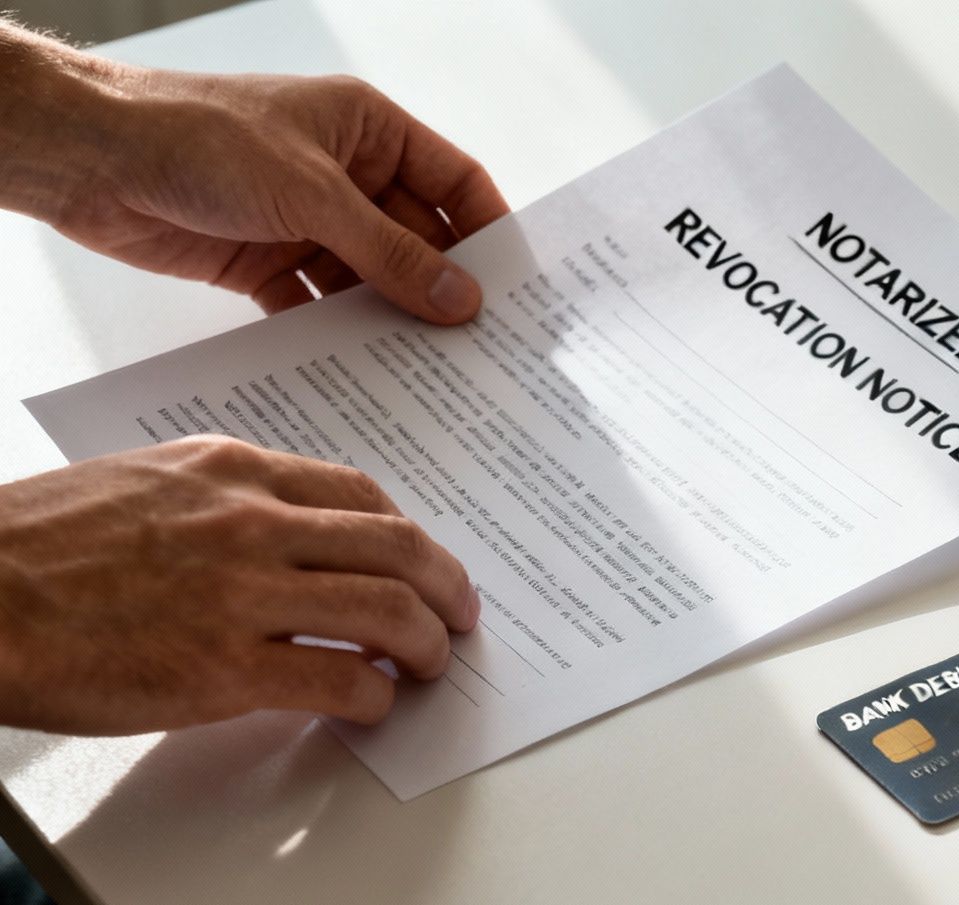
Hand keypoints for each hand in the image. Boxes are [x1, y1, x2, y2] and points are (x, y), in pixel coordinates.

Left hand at [0, 26, 509, 321]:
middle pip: (417, 240)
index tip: (517, 291)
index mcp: (368, 130)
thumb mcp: (313, 195)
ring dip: (392, 320)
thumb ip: (391, 254)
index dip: (489, 233)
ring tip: (430, 371)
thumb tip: (462, 300)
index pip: (455, 183)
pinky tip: (361, 371)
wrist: (90, 157)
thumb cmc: (199, 137)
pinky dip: (336, 336)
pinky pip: (319, 306)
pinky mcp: (265, 262)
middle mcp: (345, 174)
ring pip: (371, 280)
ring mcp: (306, 220)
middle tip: (481, 347)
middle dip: (443, 290)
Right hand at [0, 437, 479, 733]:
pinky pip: (340, 682)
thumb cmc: (32, 549)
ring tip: (429, 667)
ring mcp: (242, 596)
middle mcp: (250, 524)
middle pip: (397, 547)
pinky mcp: (224, 670)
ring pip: (388, 612)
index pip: (360, 495)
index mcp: (231, 472)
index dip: (410, 535)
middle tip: (461, 619)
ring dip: (426, 645)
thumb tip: (281, 540)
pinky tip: (372, 707)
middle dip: (448, 587)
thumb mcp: (141, 486)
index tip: (427, 562)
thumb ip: (219, 503)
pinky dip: (374, 698)